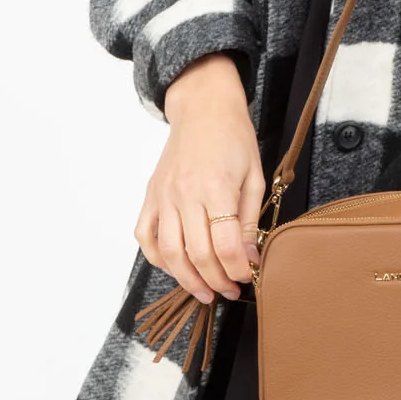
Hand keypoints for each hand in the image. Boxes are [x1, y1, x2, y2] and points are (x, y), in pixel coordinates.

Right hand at [134, 54, 263, 305]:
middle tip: (230, 290)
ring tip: (205, 291)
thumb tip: (249, 256)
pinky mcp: (151, 195)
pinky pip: (145, 235)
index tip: (248, 276)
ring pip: (169, 252)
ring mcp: (164, 196)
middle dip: (216, 280)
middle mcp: (186, 195)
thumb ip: (250, 218)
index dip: (237, 269)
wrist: (203, 107)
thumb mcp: (254, 174)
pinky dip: (157, 258)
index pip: (225, 244)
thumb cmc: (234, 137)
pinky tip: (175, 268)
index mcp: (216, 188)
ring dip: (188, 280)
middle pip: (197, 254)